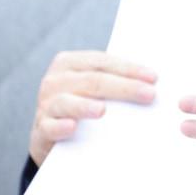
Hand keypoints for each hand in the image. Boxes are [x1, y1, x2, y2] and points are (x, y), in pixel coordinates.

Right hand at [30, 51, 156, 165]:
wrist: (54, 132)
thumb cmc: (84, 101)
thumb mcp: (96, 87)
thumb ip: (115, 79)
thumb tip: (153, 81)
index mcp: (70, 63)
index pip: (103, 62)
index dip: (129, 69)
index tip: (153, 78)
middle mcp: (56, 80)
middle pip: (92, 81)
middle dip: (123, 87)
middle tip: (149, 95)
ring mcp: (46, 104)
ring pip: (67, 102)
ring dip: (85, 106)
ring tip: (102, 111)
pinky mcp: (42, 128)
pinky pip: (50, 126)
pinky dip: (60, 127)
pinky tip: (71, 127)